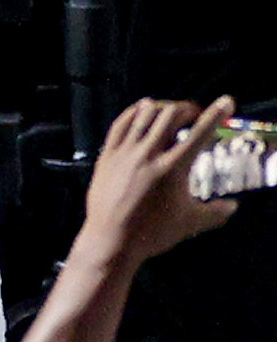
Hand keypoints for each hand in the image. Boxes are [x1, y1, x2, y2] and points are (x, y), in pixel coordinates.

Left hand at [77, 96, 237, 270]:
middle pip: (170, 116)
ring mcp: (125, 152)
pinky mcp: (107, 154)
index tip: (226, 102)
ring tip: (172, 109)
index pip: (199, 134)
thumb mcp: (191, 222)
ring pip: (144, 115)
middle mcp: (148, 154)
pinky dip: (134, 112)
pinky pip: (121, 124)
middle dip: (187, 108)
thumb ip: (216, 212)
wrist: (112, 239)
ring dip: (162, 107)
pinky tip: (142, 109)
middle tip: (195, 112)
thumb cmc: (154, 232)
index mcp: (172, 168)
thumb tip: (233, 206)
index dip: (215, 114)